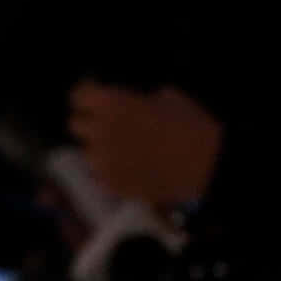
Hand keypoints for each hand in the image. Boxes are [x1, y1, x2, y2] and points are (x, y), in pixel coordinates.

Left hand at [72, 81, 221, 212]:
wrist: (204, 164)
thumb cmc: (190, 126)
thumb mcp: (166, 98)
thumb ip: (138, 99)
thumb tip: (134, 101)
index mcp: (110, 104)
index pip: (78, 96)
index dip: (86, 98)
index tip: (91, 101)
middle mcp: (99, 131)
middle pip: (75, 124)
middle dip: (89, 123)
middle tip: (106, 126)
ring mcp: (103, 160)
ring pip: (88, 152)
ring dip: (99, 149)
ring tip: (122, 150)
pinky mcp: (111, 184)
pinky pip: (100, 175)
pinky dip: (110, 171)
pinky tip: (130, 167)